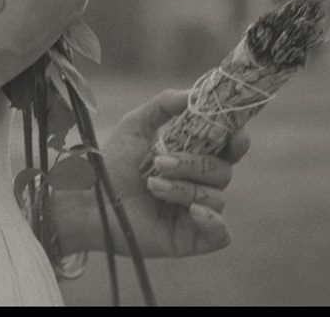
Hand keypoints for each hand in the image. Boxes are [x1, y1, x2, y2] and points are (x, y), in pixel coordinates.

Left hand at [52, 88, 249, 258]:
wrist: (92, 200)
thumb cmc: (113, 161)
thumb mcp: (136, 125)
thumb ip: (164, 104)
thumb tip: (194, 92)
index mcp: (191, 156)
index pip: (227, 149)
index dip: (237, 141)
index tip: (235, 133)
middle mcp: (198, 184)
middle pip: (223, 171)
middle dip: (194, 164)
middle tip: (160, 162)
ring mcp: (197, 212)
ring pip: (217, 197)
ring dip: (185, 188)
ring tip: (153, 185)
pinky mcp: (192, 238)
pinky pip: (221, 233)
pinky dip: (212, 220)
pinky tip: (193, 211)